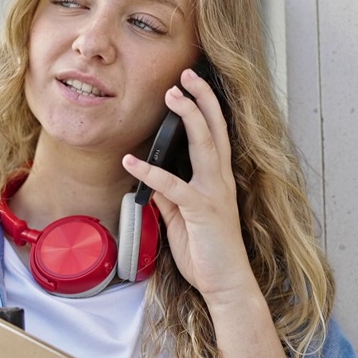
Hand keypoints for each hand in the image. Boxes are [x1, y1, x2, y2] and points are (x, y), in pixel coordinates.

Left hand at [122, 68, 257, 304]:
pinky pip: (174, 186)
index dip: (205, 108)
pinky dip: (150, 172)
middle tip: (187, 73)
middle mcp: (220, 181)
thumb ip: (170, 198)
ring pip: (204, 144)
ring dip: (189, 116)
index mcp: (218, 180)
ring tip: (173, 94)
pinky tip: (131, 162)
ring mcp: (214, 193)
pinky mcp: (202, 210)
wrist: (226, 284)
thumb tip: (152, 181)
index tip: (191, 85)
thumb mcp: (182, 220)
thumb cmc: (207, 253)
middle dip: (202, 98)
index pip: (215, 135)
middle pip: (215, 129)